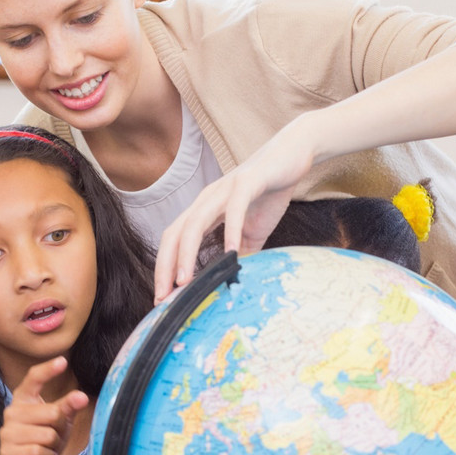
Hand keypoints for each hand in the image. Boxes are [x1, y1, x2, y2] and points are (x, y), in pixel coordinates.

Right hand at [0, 358, 87, 454]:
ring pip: (47, 434)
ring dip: (54, 444)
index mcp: (22, 400)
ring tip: (47, 447)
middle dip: (60, 427)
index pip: (33, 379)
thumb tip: (81, 396)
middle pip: (51, 412)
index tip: (63, 361)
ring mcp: (6, 434)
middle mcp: (11, 413)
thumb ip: (68, 406)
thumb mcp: (60, 421)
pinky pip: (39, 451)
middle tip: (54, 436)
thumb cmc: (46, 441)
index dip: (48, 370)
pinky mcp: (7, 454)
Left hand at [154, 122, 314, 299]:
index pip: (174, 241)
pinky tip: (231, 253)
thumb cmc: (268, 193)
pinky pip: (234, 209)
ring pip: (195, 223)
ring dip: (187, 254)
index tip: (163, 298)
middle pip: (175, 233)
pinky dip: (230, 232)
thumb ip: (240, 254)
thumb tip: (234, 281)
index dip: (165, 268)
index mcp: (203, 210)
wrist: (291, 156)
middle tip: (164, 298)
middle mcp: (206, 199)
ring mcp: (224, 190)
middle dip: (166, 267)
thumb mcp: (252, 232)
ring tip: (186, 282)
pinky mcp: (247, 183)